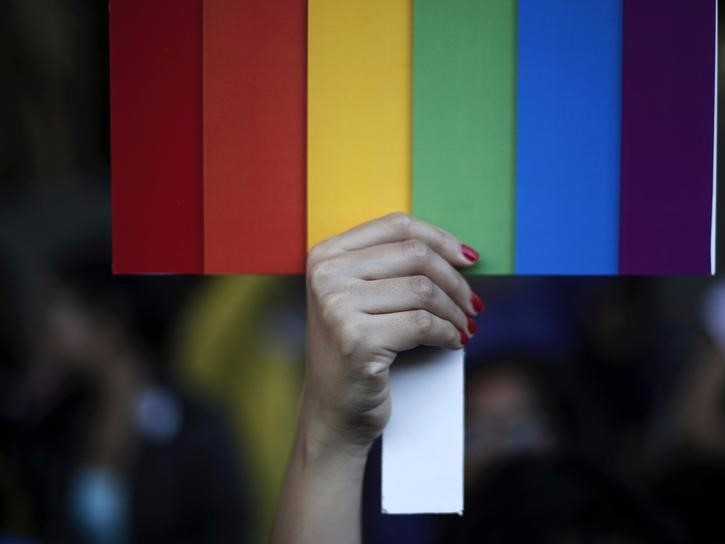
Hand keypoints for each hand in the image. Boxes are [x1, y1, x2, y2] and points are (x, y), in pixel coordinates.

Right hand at [301, 212, 482, 454]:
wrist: (334, 410)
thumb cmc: (356, 351)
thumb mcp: (363, 298)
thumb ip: (395, 267)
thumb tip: (460, 253)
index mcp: (326, 255)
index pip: (396, 225)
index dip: (440, 239)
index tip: (468, 259)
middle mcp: (326, 275)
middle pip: (415, 255)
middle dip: (455, 281)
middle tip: (473, 304)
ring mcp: (337, 306)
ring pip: (423, 290)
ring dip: (455, 311)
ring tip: (464, 326)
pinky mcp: (356, 339)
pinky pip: (423, 324)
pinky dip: (447, 333)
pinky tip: (452, 341)